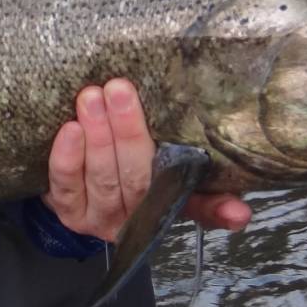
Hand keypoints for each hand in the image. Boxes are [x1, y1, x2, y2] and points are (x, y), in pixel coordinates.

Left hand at [43, 78, 252, 241]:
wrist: (79, 182)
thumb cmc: (129, 159)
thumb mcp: (164, 155)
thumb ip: (194, 158)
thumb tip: (241, 196)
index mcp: (171, 203)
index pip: (202, 208)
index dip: (221, 210)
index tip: (238, 209)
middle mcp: (139, 216)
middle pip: (138, 177)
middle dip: (129, 133)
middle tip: (120, 89)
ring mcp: (102, 218)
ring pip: (102, 178)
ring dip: (97, 136)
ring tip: (92, 97)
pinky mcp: (70, 213)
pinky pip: (66, 186)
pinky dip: (67, 158)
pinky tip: (69, 129)